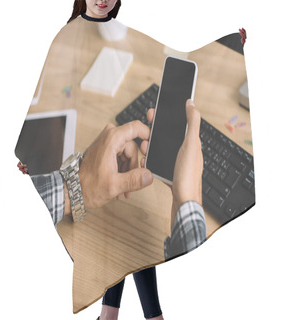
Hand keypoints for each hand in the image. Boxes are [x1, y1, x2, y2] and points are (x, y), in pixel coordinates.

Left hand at [78, 120, 152, 208]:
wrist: (73, 190)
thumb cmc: (87, 186)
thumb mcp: (114, 185)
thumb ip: (134, 180)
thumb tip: (148, 176)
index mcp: (112, 139)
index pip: (136, 127)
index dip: (147, 136)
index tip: (151, 150)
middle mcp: (109, 137)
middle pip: (134, 147)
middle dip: (134, 167)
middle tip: (131, 181)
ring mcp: (107, 144)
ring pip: (129, 155)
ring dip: (128, 172)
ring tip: (124, 188)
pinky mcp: (106, 151)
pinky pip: (122, 158)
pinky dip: (123, 171)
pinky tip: (120, 185)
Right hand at [142, 99, 202, 221]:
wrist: (183, 202)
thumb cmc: (188, 175)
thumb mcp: (190, 145)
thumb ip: (192, 124)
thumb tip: (191, 104)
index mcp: (191, 142)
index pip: (179, 123)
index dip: (166, 117)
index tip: (154, 112)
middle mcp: (185, 151)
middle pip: (167, 136)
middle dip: (154, 131)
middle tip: (145, 129)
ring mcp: (177, 162)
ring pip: (161, 149)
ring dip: (151, 146)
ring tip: (143, 146)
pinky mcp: (171, 172)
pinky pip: (158, 162)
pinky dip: (151, 160)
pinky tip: (146, 160)